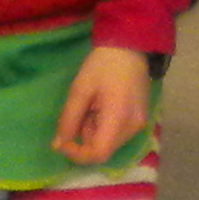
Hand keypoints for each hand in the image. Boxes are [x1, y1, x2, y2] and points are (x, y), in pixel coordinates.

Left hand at [53, 42, 153, 164]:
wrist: (130, 45)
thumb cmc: (103, 64)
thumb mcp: (80, 90)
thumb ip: (68, 120)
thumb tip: (58, 145)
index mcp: (119, 118)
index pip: (98, 153)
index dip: (77, 154)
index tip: (63, 141)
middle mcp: (133, 127)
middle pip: (104, 149)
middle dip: (85, 136)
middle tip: (81, 110)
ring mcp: (139, 123)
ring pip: (110, 142)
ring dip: (94, 131)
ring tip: (92, 104)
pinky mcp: (140, 119)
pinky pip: (117, 133)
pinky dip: (104, 126)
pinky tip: (102, 105)